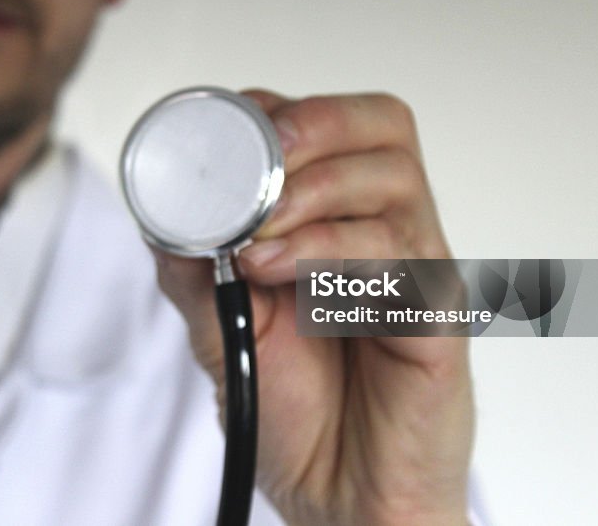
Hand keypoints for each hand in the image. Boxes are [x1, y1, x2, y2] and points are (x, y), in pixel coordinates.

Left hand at [154, 91, 473, 525]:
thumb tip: (161, 213)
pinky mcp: (436, 319)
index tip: (233, 134)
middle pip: (384, 129)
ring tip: (255, 240)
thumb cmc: (295, 411)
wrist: (337, 494)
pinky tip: (279, 276)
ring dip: (313, 196)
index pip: (338, 124)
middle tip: (258, 167)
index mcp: (345, 219)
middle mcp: (391, 232)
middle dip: (314, 129)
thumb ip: (195, 267)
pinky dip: (329, 254)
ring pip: (393, 183)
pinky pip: (400, 260)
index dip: (287, 111)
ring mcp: (419, 271)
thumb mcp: (223, 324)